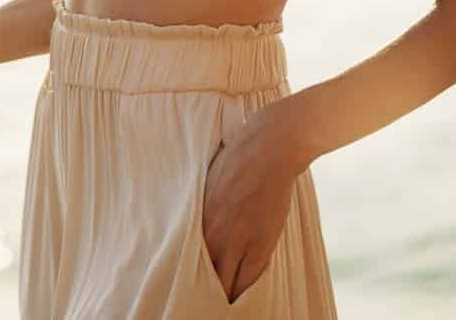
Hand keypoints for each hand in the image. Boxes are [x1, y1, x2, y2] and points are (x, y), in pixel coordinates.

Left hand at [200, 109, 295, 304]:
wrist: (268, 150)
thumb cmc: (236, 161)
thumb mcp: (206, 187)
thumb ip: (203, 215)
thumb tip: (199, 231)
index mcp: (196, 222)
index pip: (187, 264)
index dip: (190, 279)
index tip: (189, 287)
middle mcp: (214, 237)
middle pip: (207, 280)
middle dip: (206, 293)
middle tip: (205, 301)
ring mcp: (239, 243)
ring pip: (229, 286)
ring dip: (227, 295)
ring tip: (224, 304)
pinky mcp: (261, 246)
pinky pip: (250, 280)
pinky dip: (245, 290)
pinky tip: (242, 296)